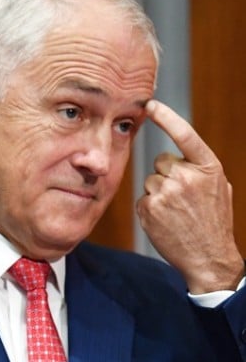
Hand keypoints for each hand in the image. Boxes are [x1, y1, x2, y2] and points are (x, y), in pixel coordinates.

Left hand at [136, 100, 243, 292]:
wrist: (208, 256)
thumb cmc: (214, 221)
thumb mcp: (219, 188)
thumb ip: (199, 170)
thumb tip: (180, 159)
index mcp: (208, 167)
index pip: (184, 134)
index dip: (167, 117)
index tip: (150, 105)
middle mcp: (186, 175)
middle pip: (161, 161)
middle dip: (167, 174)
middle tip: (181, 196)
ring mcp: (166, 191)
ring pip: (150, 180)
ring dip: (158, 192)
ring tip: (175, 211)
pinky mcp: (148, 207)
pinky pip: (142, 198)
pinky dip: (149, 207)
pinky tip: (165, 220)